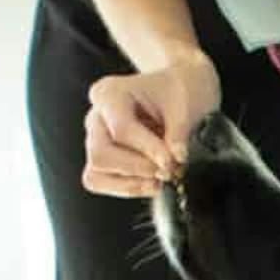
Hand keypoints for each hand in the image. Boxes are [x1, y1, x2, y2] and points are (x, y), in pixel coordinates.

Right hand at [84, 56, 219, 197]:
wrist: (178, 92)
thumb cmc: (179, 91)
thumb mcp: (185, 103)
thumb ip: (178, 131)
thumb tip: (175, 159)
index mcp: (110, 93)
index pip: (121, 129)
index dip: (149, 150)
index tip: (173, 161)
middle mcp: (96, 116)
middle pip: (100, 154)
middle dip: (138, 168)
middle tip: (169, 169)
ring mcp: (94, 138)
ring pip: (95, 172)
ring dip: (132, 182)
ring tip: (163, 176)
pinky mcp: (100, 159)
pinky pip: (99, 182)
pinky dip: (127, 187)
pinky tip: (152, 182)